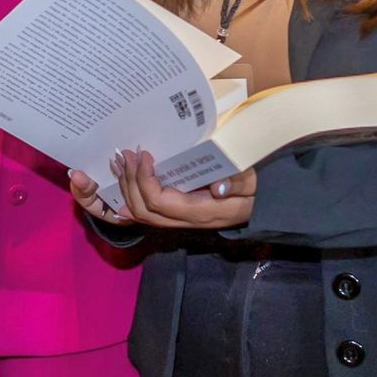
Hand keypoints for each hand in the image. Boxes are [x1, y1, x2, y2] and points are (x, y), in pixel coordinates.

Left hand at [71, 151, 256, 228]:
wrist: (258, 207)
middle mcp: (184, 220)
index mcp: (200, 212)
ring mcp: (178, 221)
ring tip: (118, 163)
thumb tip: (219, 186)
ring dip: (125, 188)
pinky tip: (120, 184)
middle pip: (144, 210)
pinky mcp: (174, 216)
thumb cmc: (252, 191)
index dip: (145, 180)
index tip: (144, 155)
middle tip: (124, 156)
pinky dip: (128, 199)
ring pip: (141, 213)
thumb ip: (239, 182)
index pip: (160, 202)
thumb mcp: (252, 183)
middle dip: (129, 182)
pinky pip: (145, 214)